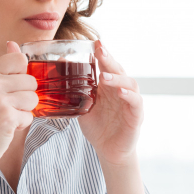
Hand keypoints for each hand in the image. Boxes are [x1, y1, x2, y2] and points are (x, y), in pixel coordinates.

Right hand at [0, 42, 37, 167]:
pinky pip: (30, 116)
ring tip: (7, 117)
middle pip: (31, 80)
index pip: (20, 59)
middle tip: (7, 107)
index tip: (11, 88)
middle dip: (25, 97)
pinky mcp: (6, 116)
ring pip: (33, 98)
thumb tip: (13, 44)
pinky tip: (6, 127)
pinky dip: (21, 125)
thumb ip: (2, 67)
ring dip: (25, 111)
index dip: (22, 75)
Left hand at [78, 40, 142, 166]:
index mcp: (109, 87)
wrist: (108, 151)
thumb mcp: (82, 107)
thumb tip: (57, 78)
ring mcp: (130, 102)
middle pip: (119, 70)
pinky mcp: (136, 116)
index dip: (103, 54)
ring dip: (117, 77)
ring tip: (105, 76)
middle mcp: (121, 91)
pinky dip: (129, 95)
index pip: (107, 66)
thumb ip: (74, 94)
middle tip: (100, 50)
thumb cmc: (97, 127)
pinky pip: (135, 102)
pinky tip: (120, 91)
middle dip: (109, 59)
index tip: (95, 42)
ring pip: (130, 83)